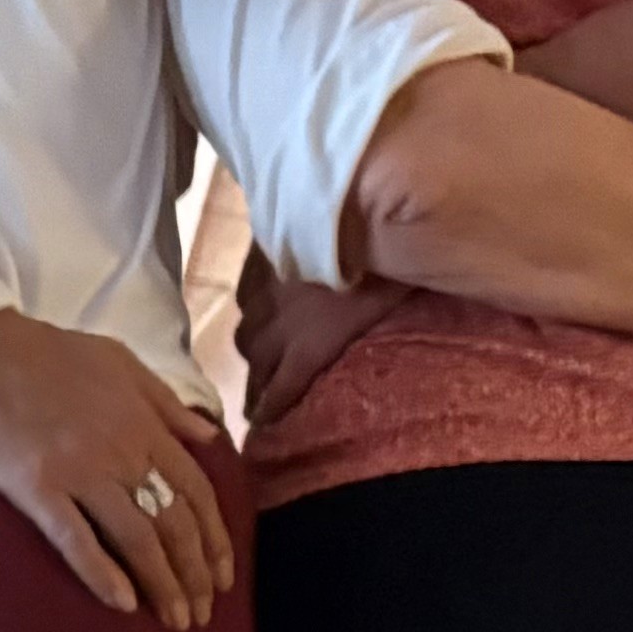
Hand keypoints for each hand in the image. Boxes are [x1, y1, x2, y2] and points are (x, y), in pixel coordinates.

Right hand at [0, 309, 232, 630]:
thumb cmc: (47, 354)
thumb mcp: (121, 361)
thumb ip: (166, 403)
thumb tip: (207, 439)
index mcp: (145, 423)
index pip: (196, 491)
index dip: (214, 539)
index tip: (221, 576)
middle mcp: (122, 451)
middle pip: (174, 523)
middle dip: (194, 574)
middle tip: (200, 615)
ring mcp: (80, 472)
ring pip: (137, 538)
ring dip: (162, 585)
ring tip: (175, 621)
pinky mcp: (37, 489)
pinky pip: (77, 540)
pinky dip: (102, 575)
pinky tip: (123, 605)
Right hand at [229, 251, 397, 433]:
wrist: (346, 206)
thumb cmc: (380, 265)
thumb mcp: (386, 304)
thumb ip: (370, 327)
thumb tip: (389, 360)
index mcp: (308, 347)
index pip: (280, 391)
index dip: (269, 410)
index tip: (261, 425)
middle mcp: (279, 327)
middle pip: (256, 366)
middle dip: (256, 385)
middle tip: (256, 401)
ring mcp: (265, 292)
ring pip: (245, 332)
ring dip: (252, 349)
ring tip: (256, 358)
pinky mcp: (259, 260)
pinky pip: (244, 294)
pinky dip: (249, 308)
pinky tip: (254, 309)